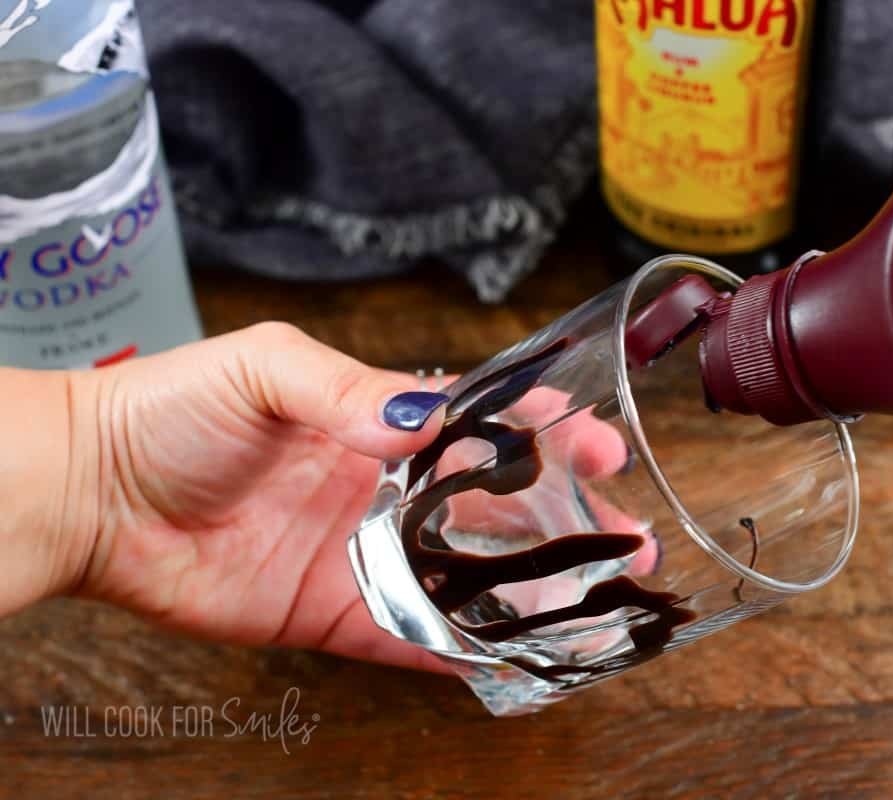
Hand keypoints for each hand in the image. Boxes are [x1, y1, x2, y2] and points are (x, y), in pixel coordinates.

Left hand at [62, 323, 636, 670]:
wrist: (90, 492)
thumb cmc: (172, 410)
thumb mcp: (269, 369)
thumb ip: (350, 390)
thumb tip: (426, 418)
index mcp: (376, 422)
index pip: (483, 424)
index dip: (545, 431)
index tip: (598, 442)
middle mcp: (384, 489)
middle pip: (493, 507)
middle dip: (563, 517)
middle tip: (625, 536)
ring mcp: (362, 554)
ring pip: (465, 576)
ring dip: (530, 588)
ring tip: (594, 599)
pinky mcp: (331, 612)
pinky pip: (408, 637)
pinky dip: (458, 650)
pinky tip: (511, 657)